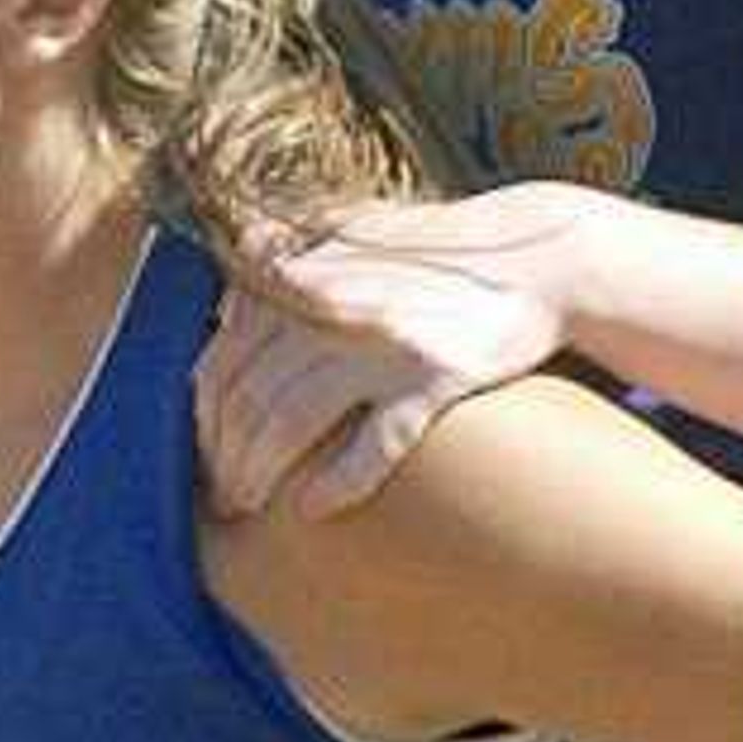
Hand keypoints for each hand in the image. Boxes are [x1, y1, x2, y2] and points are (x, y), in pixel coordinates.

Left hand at [194, 188, 600, 517]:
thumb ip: (286, 259)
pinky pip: (373, 444)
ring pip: (292, 424)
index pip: (223, 359)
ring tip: (248, 506)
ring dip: (261, 475)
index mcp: (304, 270)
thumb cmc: (437, 254)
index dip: (205, 416)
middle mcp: (333, 303)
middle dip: (226, 456)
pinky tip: (313, 509)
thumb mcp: (353, 232)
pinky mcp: (435, 377)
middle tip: (222, 495)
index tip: (204, 450)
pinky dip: (338, 483)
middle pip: (251, 397)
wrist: (538, 257)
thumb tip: (223, 309)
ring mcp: (383, 342)